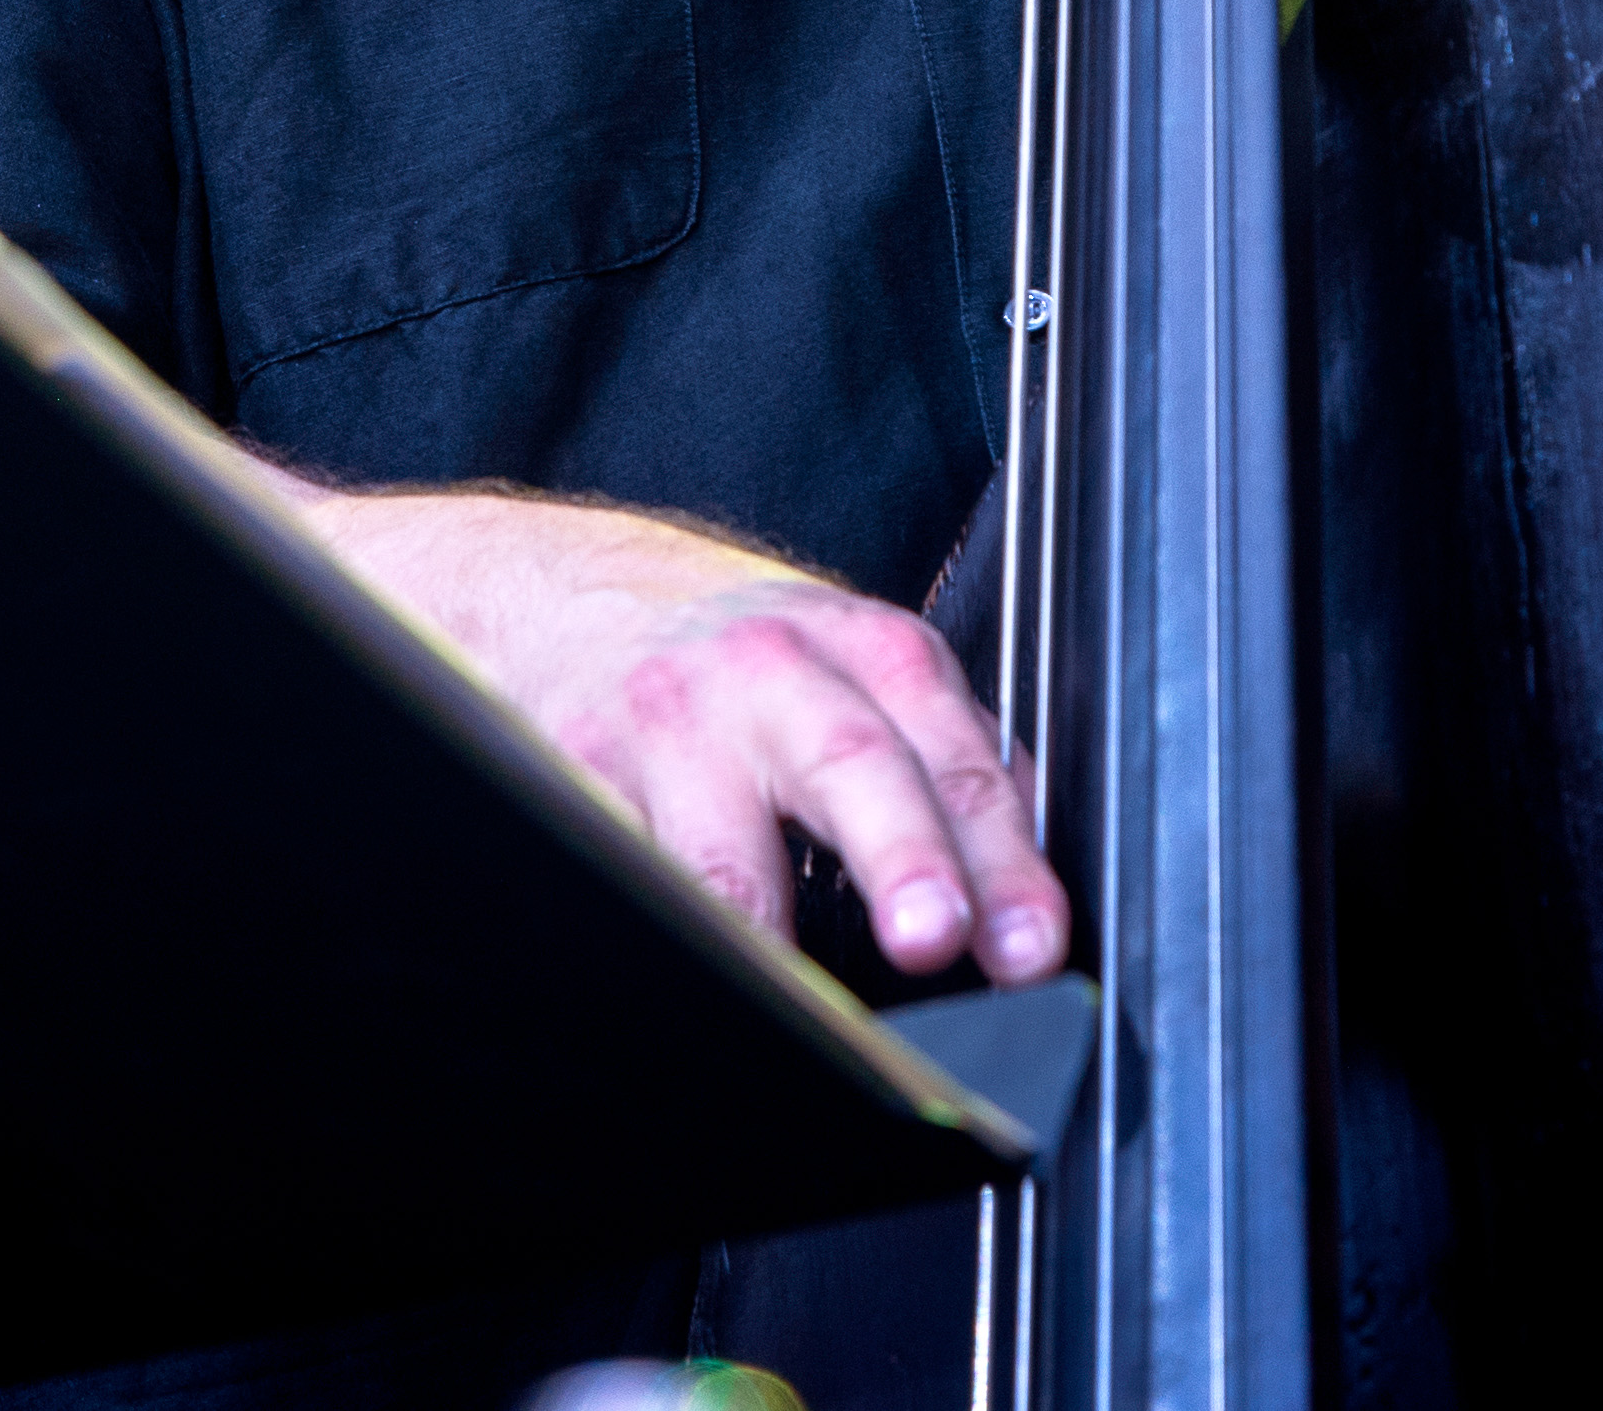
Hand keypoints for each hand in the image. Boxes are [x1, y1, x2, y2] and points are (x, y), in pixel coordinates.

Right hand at [285, 479, 1067, 983]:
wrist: (570, 599)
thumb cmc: (749, 666)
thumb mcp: (862, 674)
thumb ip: (949, 760)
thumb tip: (1032, 891)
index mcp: (869, 653)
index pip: (951, 758)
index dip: (1000, 857)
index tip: (1029, 947)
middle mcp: (771, 677)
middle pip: (851, 765)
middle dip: (900, 855)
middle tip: (933, 938)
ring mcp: (668, 731)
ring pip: (722, 851)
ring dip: (769, 933)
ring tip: (806, 1002)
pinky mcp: (580, 784)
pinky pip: (634, 882)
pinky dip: (668, 948)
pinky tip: (700, 997)